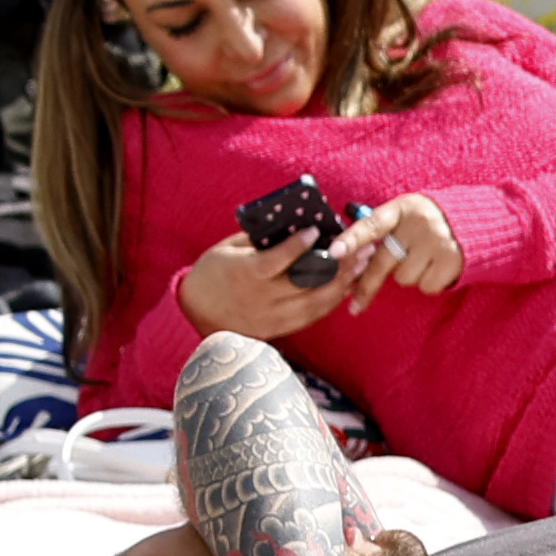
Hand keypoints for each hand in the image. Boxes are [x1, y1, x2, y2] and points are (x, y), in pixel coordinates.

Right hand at [175, 230, 346, 345]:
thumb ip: (257, 241)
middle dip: (337, 265)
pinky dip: (330, 302)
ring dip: (341, 285)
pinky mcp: (278, 330)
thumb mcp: (226, 250)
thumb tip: (290, 225)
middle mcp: (260, 298)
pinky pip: (311, 317)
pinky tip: (343, 287)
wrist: (195, 313)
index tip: (316, 231)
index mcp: (244, 274)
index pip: (277, 260)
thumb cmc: (211, 274)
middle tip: (358, 249)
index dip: (298, 246)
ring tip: (359, 267)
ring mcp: (270, 317)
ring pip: (315, 303)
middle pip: (306, 283)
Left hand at [313, 195, 464, 310]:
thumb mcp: (403, 214)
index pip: (371, 225)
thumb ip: (379, 231)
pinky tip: (436, 268)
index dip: (351, 239)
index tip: (333, 253)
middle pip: (382, 262)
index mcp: (399, 209)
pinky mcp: (452, 261)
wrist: (477, 220)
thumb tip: (345, 258)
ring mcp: (436, 243)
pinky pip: (426, 286)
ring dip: (407, 275)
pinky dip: (428, 283)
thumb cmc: (426, 221)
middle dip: (366, 286)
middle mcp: (417, 225)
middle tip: (355, 307)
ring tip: (421, 260)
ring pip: (403, 278)